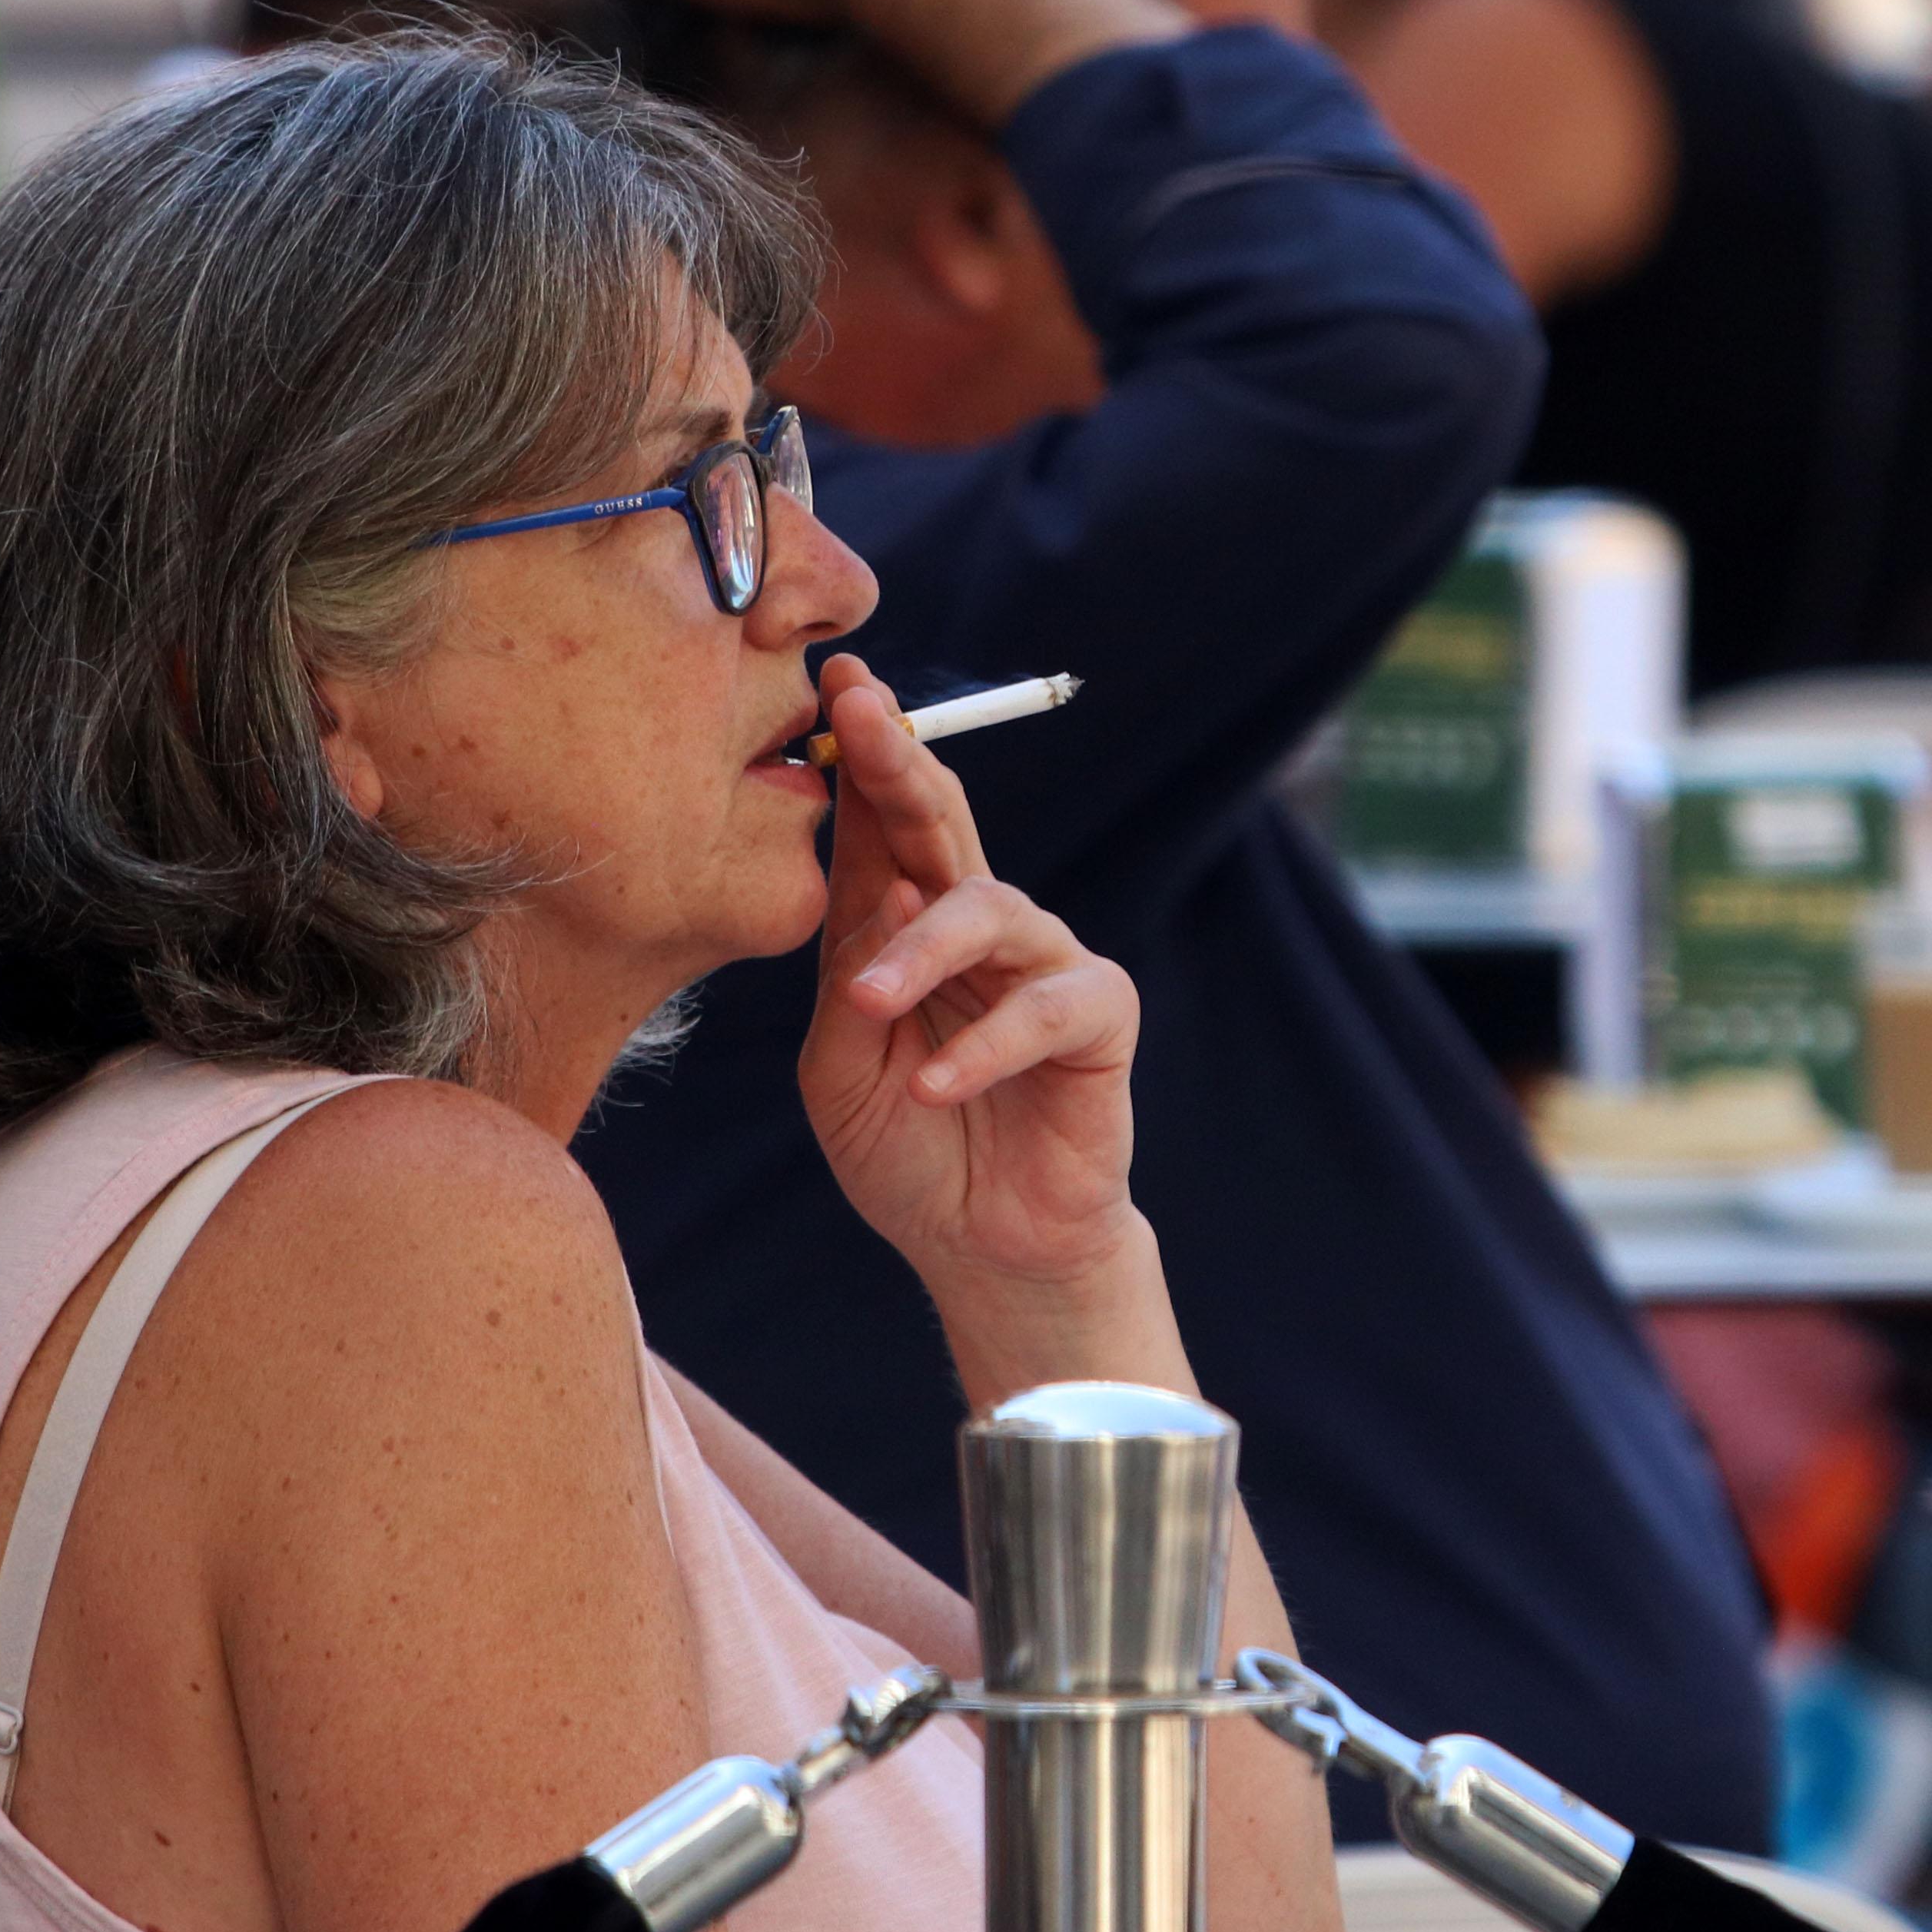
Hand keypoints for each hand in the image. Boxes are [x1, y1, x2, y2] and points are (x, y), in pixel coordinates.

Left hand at [794, 654, 1148, 1308]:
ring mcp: (1042, 964)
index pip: (881, 825)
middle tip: (861, 717)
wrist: (985, 1249)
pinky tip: (937, 1085)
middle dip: (900, 762)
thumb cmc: (909, 1151)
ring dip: (922, 951)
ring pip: (988, 909)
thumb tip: (879, 892)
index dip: (860, 755)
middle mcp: (977, 926)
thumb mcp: (841, 1071)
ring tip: (871, 1005)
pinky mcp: (1097, 1018)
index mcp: (906, 927)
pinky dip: (984, 1044)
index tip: (834, 683)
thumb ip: (850, 980)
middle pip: (942, 822)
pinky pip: (1045, 1005)